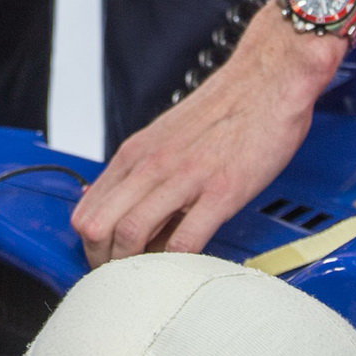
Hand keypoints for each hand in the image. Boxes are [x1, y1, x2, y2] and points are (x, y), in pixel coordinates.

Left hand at [71, 14, 343, 267]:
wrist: (269, 77)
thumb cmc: (225, 108)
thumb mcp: (165, 136)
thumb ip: (141, 170)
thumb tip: (121, 203)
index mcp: (135, 155)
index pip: (86, 211)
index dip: (90, 246)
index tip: (104, 261)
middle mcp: (151, 166)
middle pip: (97, 228)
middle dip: (103, 262)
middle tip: (121, 278)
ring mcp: (184, 179)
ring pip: (131, 234)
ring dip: (133, 266)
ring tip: (148, 278)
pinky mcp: (221, 191)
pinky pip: (185, 240)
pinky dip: (177, 263)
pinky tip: (184, 267)